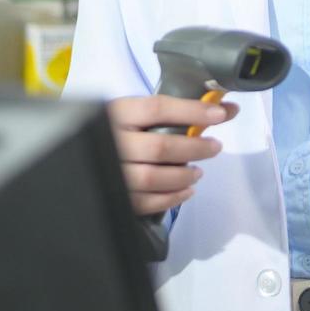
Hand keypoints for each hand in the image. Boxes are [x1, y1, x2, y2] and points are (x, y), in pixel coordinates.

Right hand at [107, 95, 237, 215]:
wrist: (85, 154)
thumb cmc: (122, 130)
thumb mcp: (137, 113)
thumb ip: (173, 112)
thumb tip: (224, 108)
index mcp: (117, 113)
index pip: (157, 108)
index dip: (192, 111)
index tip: (219, 113)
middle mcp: (111, 141)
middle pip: (160, 147)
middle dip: (195, 148)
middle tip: (215, 147)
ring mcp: (110, 172)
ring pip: (152, 178)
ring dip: (183, 176)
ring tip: (197, 172)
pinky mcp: (114, 197)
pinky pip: (145, 202)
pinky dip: (172, 198)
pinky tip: (186, 191)